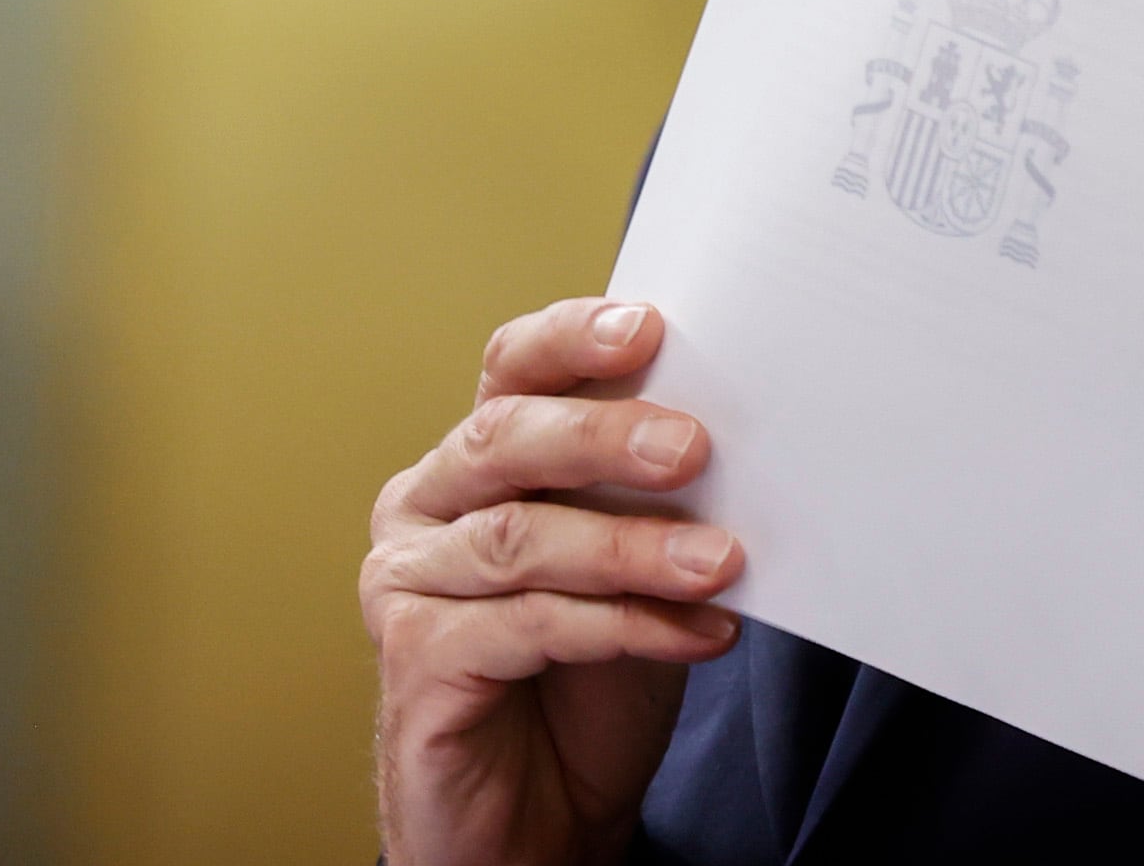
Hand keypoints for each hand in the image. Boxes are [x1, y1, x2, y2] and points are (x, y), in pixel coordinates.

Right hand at [364, 298, 744, 865]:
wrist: (537, 821)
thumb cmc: (581, 685)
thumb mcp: (631, 571)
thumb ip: (651, 499)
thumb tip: (734, 431)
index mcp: (473, 462)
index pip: (510, 370)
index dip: (572, 339)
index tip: (647, 328)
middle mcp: (425, 508)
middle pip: (505, 440)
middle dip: (604, 436)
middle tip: (692, 448)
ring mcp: (409, 584)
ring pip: (522, 540)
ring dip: (632, 549)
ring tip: (719, 561)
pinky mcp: (415, 659)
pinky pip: (527, 627)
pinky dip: (623, 626)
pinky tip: (696, 633)